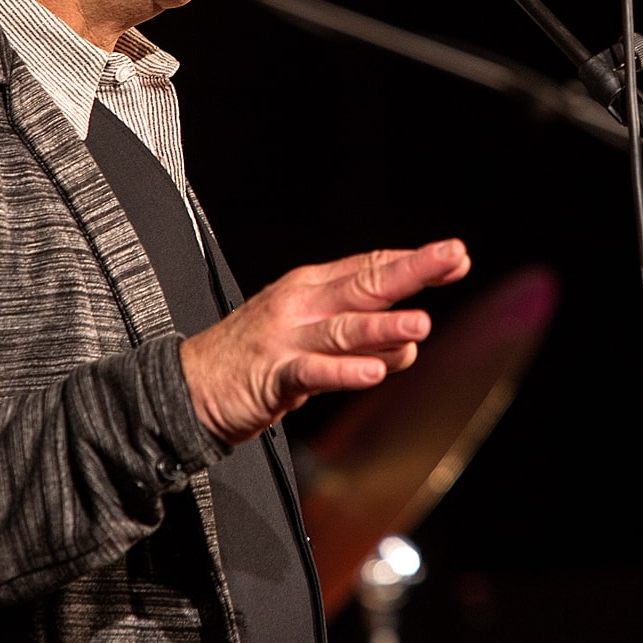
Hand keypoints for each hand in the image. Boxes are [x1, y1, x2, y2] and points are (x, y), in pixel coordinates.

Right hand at [178, 238, 470, 444]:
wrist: (186, 387)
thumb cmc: (255, 360)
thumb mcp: (311, 339)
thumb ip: (361, 339)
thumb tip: (411, 345)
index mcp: (311, 288)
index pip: (370, 267)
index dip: (414, 261)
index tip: (456, 256)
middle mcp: (302, 304)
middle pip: (365, 284)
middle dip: (413, 271)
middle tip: (453, 258)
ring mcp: (285, 338)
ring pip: (344, 329)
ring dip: (384, 327)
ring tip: (421, 324)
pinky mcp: (271, 375)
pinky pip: (313, 373)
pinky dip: (344, 372)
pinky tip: (374, 373)